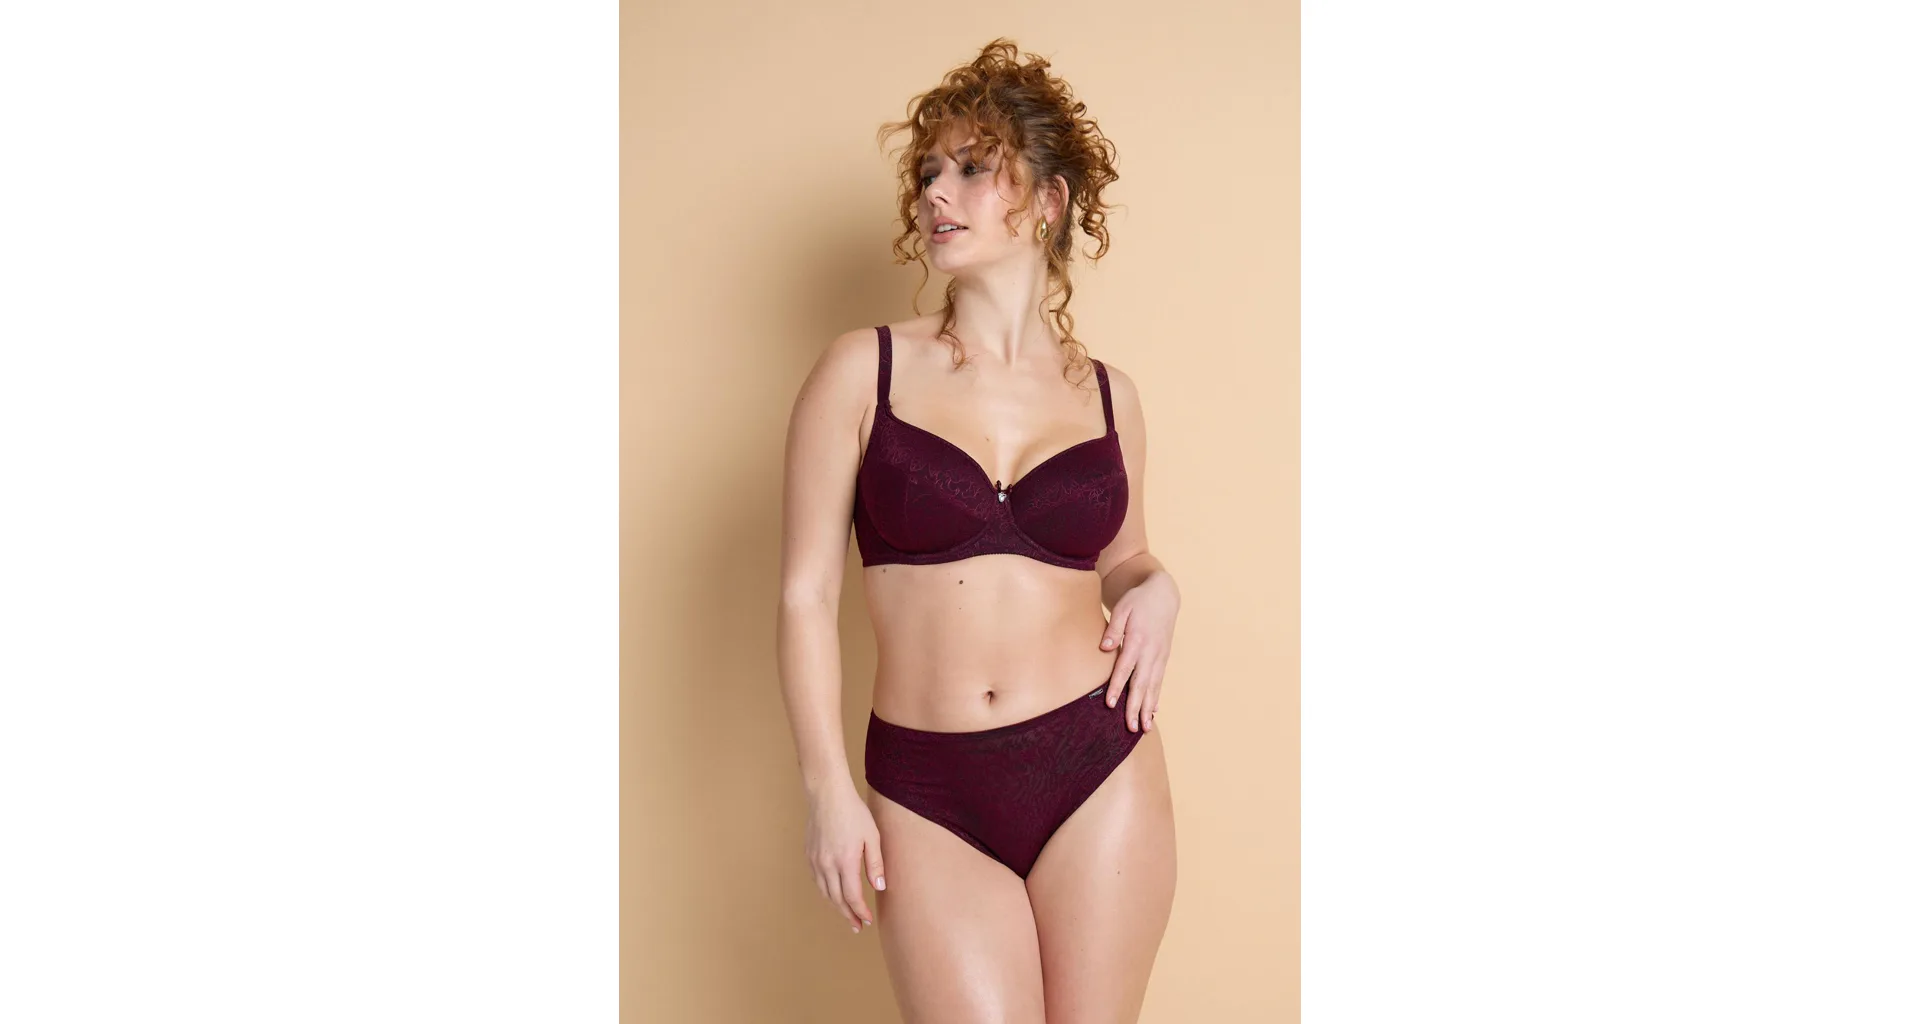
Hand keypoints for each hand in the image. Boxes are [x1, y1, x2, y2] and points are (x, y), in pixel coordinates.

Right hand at [804, 782, 885, 933]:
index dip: (860, 911)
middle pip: (837, 899)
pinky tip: (833, 893)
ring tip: (846, 914)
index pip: (852, 897)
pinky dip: (826, 892)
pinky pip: (817, 880)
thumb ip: (875, 864)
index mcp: (846, 861)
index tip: (867, 920)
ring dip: (836, 906)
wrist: (827, 795)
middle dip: (848, 915)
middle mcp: (828, 865)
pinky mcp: (810, 855)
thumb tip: (879, 887)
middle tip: (856, 926)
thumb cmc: (853, 813)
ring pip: (825, 892)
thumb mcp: (872, 836)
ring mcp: (816, 861)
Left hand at [1099, 569, 1179, 732]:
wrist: (1164, 594)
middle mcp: (1151, 652)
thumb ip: (1114, 628)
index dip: (1117, 686)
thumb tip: (1104, 647)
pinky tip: (1153, 712)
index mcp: (1138, 639)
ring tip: (1144, 728)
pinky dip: (1156, 697)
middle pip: (1141, 684)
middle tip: (1131, 728)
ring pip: (1153, 687)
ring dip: (1148, 708)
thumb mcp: (1123, 608)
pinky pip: (1159, 681)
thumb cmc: (1139, 601)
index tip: (1111, 704)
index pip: (1125, 668)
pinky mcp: (1163, 658)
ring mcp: (1159, 656)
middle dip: (1135, 707)